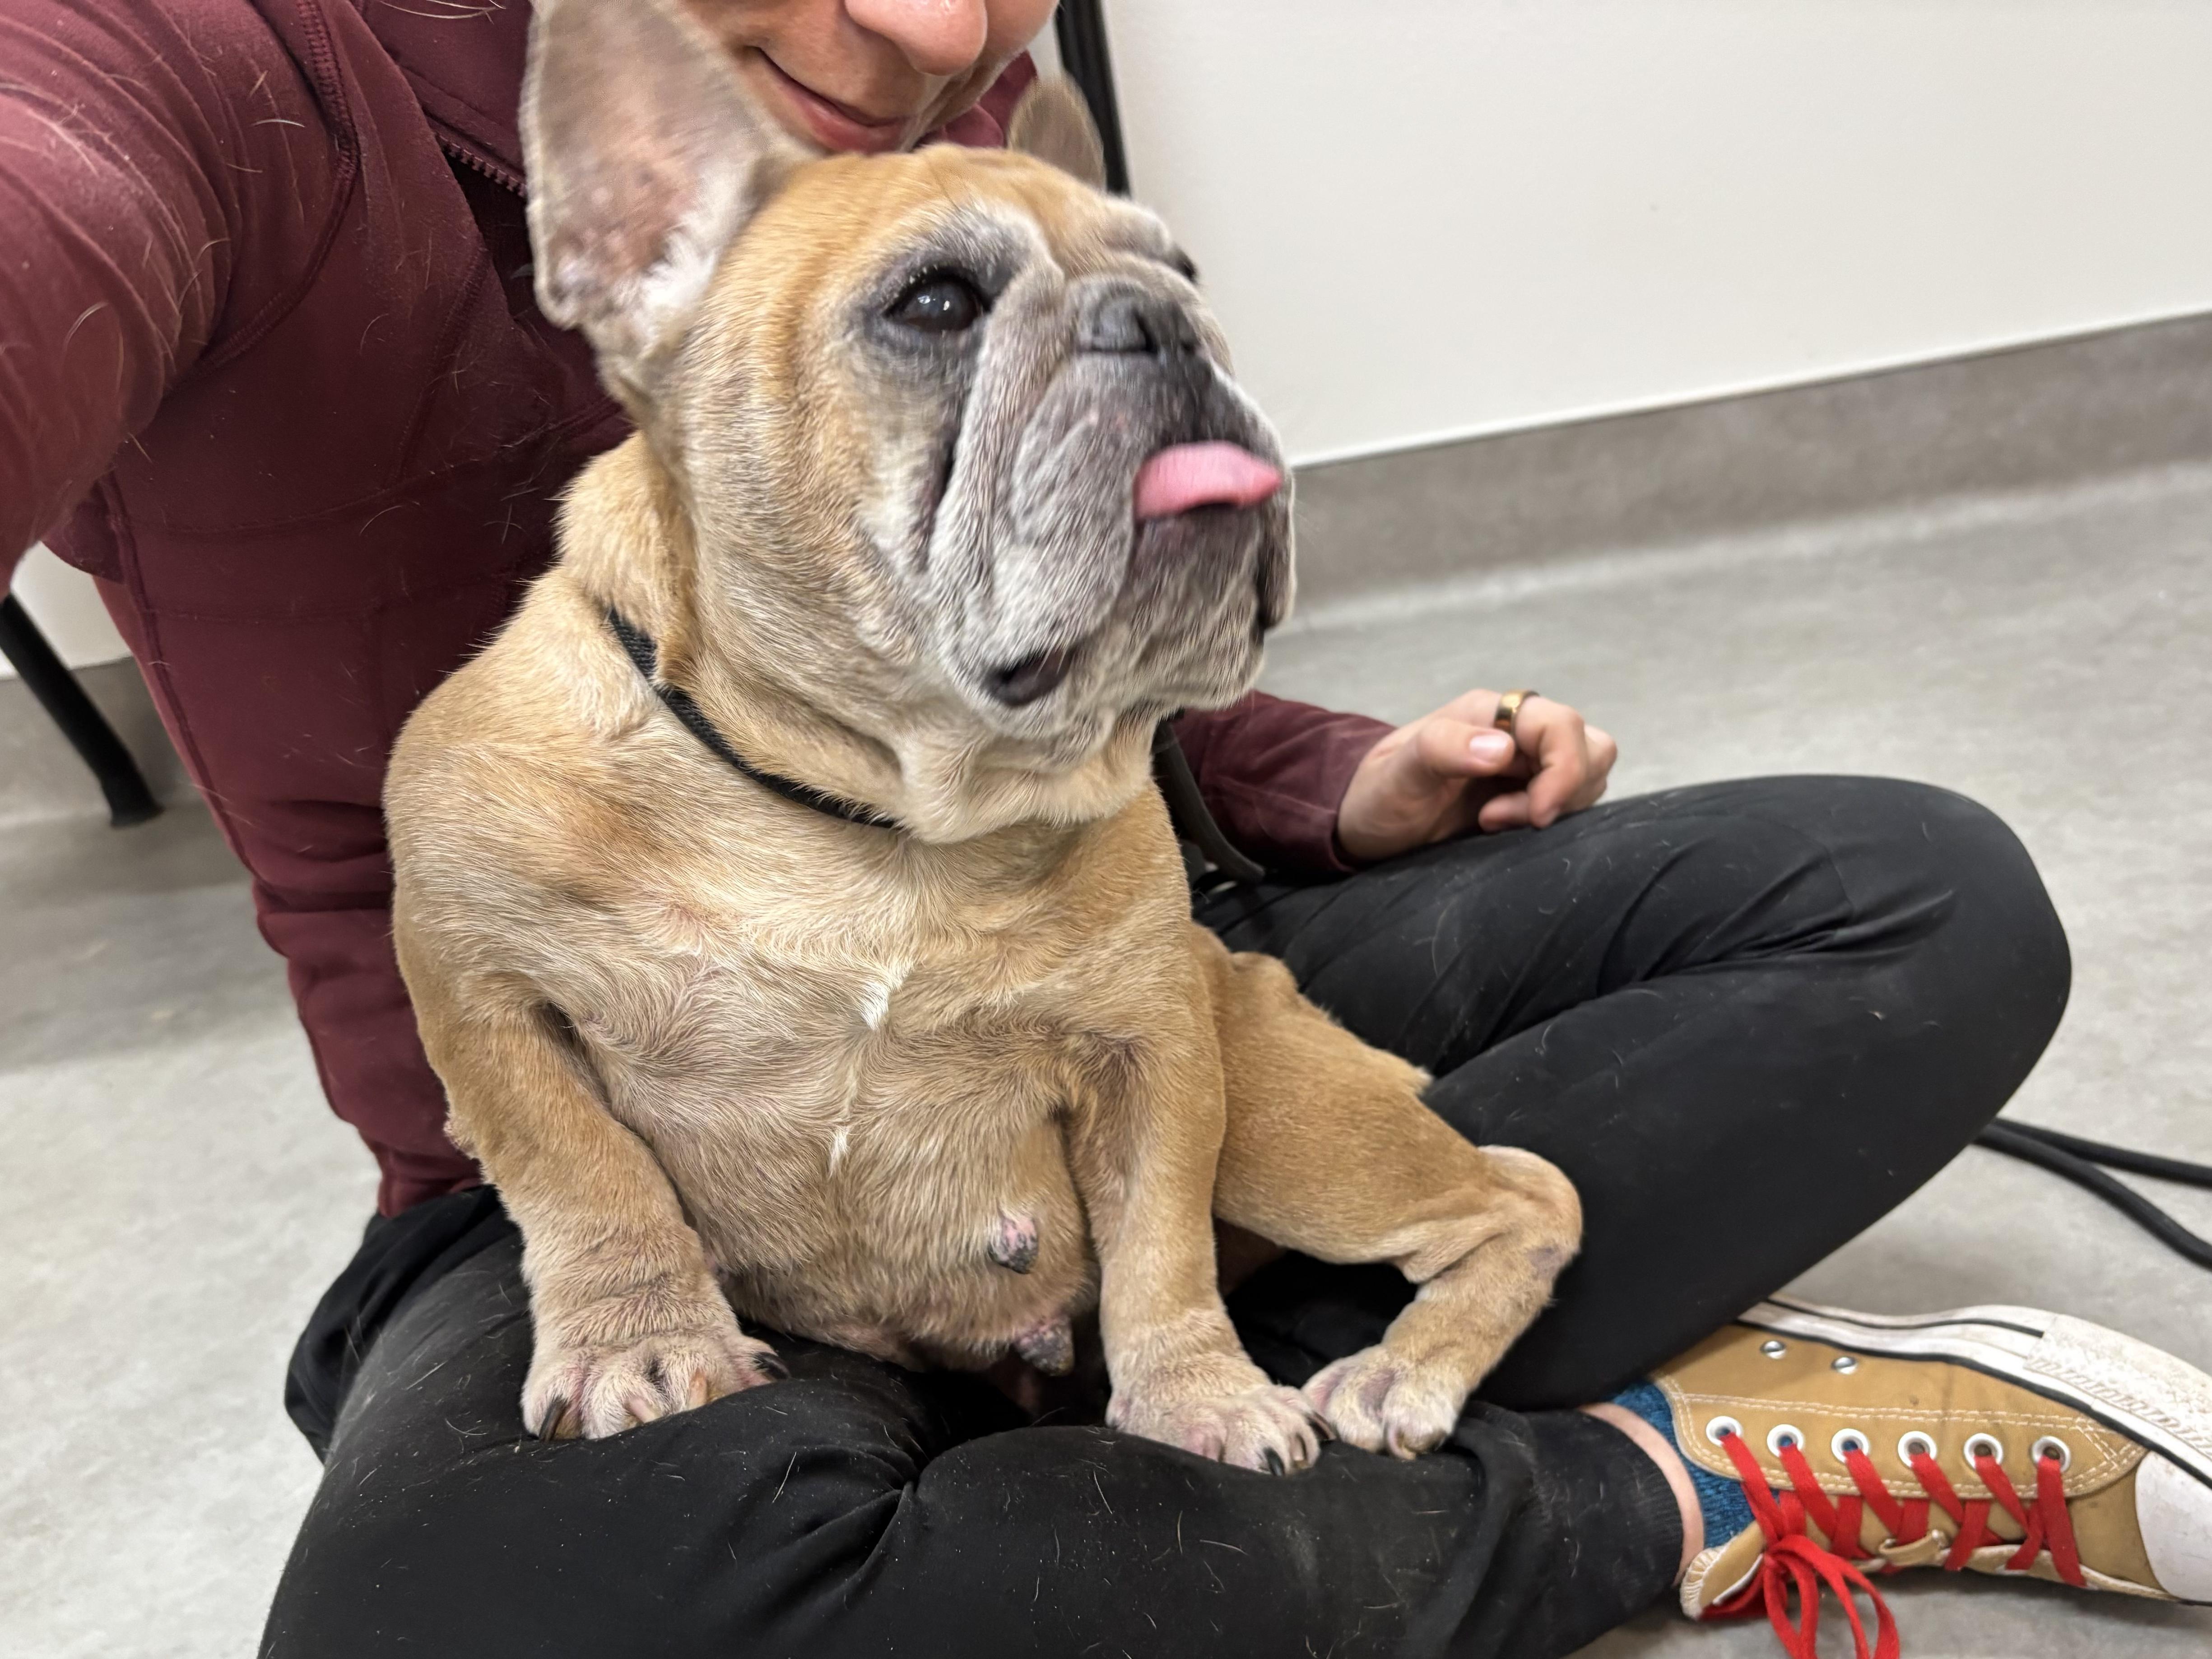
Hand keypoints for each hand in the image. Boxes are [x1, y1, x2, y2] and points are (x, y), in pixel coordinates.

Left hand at [1335, 689, 1617, 863]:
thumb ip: (1443, 750)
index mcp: (1492, 713)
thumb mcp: (1399, 773)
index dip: (1565, 770)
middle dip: (1564, 790)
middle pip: (1590, 748)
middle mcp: (1517, 731)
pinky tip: (1502, 827)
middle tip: (1501, 819)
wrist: (1366, 822)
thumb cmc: (1378, 794)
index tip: (1537, 815)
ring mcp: (1527, 762)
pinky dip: (1552, 817)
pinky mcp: (1529, 793)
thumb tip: (1502, 748)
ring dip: (1557, 806)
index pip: (1562, 726)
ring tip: (1493, 822)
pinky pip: (1571, 799)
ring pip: (1589, 774)